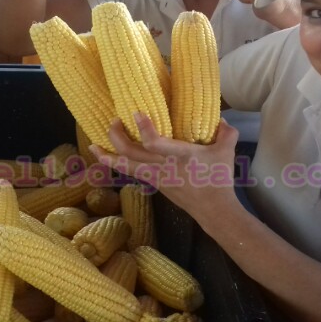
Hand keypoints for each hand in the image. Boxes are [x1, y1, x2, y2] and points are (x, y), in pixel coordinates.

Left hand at [90, 113, 240, 221]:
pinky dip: (115, 163)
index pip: (156, 144)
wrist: (213, 209)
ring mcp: (156, 176)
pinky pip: (129, 172)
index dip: (144, 129)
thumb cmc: (219, 179)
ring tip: (93, 144)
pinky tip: (104, 156)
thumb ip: (226, 131)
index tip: (136, 113)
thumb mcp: (227, 151)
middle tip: (113, 120)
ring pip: (126, 166)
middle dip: (117, 137)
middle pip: (132, 154)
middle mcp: (163, 166)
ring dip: (108, 155)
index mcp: (181, 156)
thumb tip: (221, 118)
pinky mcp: (153, 182)